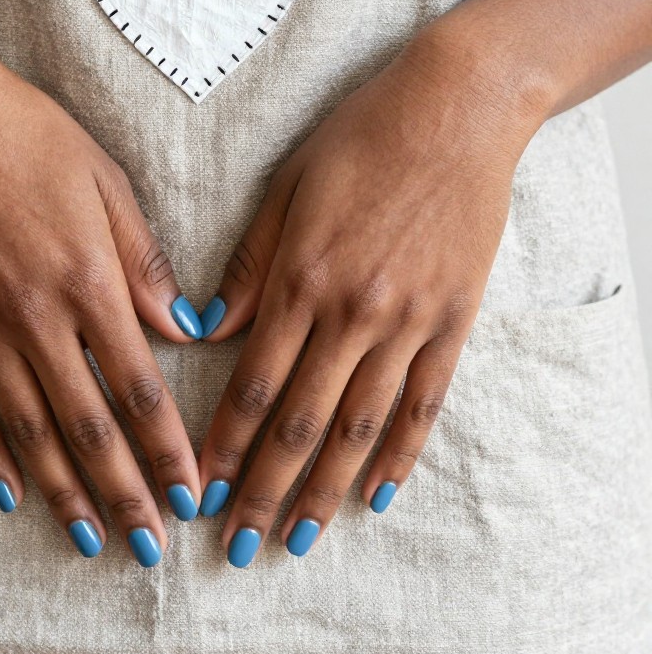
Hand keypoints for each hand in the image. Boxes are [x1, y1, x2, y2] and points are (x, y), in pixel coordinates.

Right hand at [0, 17, 203, 564]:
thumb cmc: (30, 135)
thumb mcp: (107, 183)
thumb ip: (144, 263)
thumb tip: (185, 327)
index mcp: (88, 280)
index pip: (139, 387)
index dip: (167, 448)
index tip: (191, 494)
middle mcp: (35, 316)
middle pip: (87, 426)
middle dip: (125, 493)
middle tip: (149, 545)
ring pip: (28, 430)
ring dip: (62, 492)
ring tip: (87, 540)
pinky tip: (8, 494)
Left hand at [196, 31, 534, 565]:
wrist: (454, 109)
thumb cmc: (359, 138)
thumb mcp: (286, 187)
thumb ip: (250, 265)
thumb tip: (207, 328)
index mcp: (301, 277)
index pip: (253, 383)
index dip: (223, 443)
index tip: (198, 489)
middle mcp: (352, 311)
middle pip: (301, 422)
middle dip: (262, 488)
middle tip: (235, 544)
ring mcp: (408, 320)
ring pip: (361, 426)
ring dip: (325, 489)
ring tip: (299, 537)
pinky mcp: (454, 320)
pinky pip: (424, 402)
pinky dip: (400, 454)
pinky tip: (378, 494)